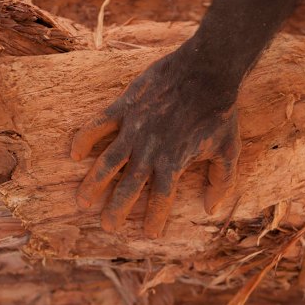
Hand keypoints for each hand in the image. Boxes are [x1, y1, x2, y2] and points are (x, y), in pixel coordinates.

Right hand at [70, 45, 240, 238]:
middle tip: (107, 225)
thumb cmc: (219, 112)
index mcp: (174, 162)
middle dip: (115, 210)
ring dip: (93, 184)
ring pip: (108, 162)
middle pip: (128, 187)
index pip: (160, 199)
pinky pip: (99, 124)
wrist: (208, 71)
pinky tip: (75, 153)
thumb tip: (211, 209)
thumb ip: (221, 182)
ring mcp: (134, 128)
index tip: (150, 233)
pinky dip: (85, 138)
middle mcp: (150, 150)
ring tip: (82, 201)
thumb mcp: (228, 150)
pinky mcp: (126, 107)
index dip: (154, 218)